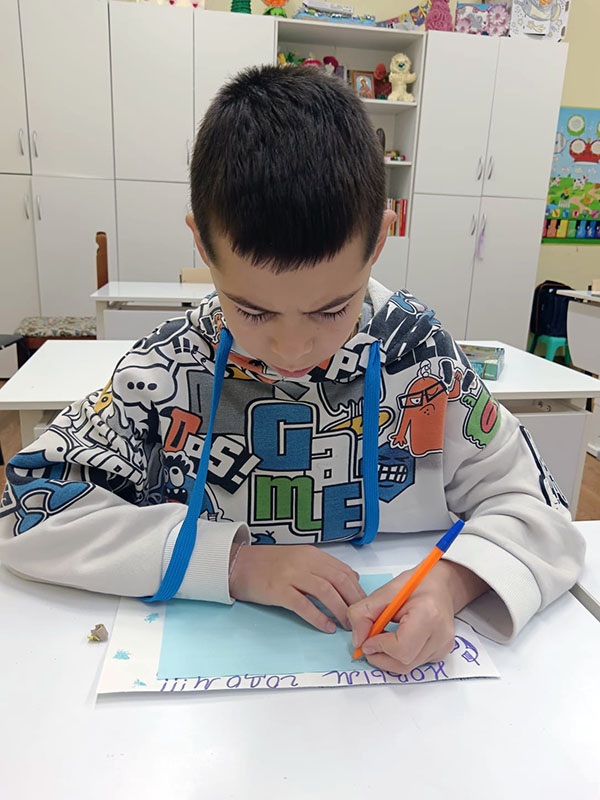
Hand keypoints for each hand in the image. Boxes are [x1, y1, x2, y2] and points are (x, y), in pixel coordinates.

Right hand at [229, 545, 365, 633]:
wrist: (237, 564)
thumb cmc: (269, 564)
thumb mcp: (300, 558)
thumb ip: (324, 567)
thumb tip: (352, 578)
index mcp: (312, 554)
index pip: (343, 571)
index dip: (357, 590)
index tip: (365, 605)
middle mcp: (304, 562)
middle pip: (338, 581)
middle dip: (353, 601)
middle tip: (360, 619)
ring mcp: (291, 575)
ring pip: (325, 592)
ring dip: (339, 610)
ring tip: (346, 626)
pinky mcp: (278, 590)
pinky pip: (303, 605)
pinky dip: (318, 617)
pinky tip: (327, 627)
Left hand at [348, 561, 488, 672]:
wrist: (441, 586)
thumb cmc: (417, 584)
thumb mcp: (386, 591)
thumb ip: (364, 612)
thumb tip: (358, 641)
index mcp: (428, 614)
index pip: (401, 648)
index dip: (380, 647)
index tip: (367, 640)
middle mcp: (441, 635)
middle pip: (404, 663)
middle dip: (380, 656)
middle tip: (368, 643)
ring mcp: (443, 647)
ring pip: (407, 667)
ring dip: (388, 657)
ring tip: (382, 638)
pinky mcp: (441, 654)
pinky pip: (414, 664)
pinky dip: (399, 657)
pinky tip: (396, 640)